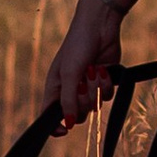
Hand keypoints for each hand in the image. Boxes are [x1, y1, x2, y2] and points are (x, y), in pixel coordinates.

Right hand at [48, 0, 124, 124]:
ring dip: (96, 88)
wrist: (100, 26)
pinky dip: (107, 84)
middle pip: (77, 114)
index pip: (49, 115)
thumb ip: (68, 100)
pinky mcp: (103, 82)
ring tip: (94, 70)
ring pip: (94, 106)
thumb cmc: (77, 45)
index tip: (64, 130)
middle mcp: (70, 90)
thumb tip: (68, 124)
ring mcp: (87, 87)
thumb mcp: (69, 74)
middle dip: (84, 99)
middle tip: (83, 82)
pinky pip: (107, 96)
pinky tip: (103, 68)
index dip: (55, 127)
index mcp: (55, 87)